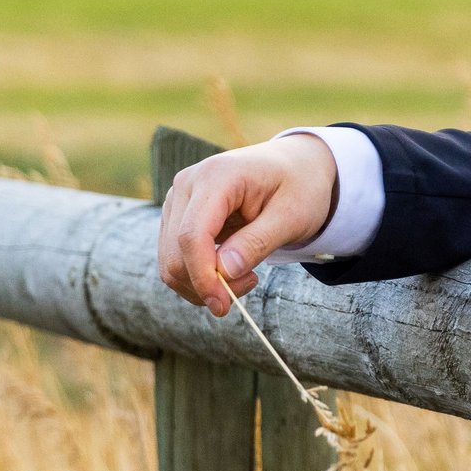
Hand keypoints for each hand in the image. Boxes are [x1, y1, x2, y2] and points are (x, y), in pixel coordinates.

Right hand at [156, 135, 339, 314]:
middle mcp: (187, 183)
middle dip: (206, 283)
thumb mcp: (291, 216)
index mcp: (216, 176)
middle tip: (250, 284)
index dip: (202, 276)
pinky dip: (198, 275)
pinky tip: (231, 268)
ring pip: (171, 260)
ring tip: (246, 276)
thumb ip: (257, 243)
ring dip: (202, 283)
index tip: (223, 305)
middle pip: (176, 252)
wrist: (296, 165)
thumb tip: (223, 272)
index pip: (191, 235)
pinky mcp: (178, 214)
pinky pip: (176, 257)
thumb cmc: (299, 187)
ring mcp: (178, 198)